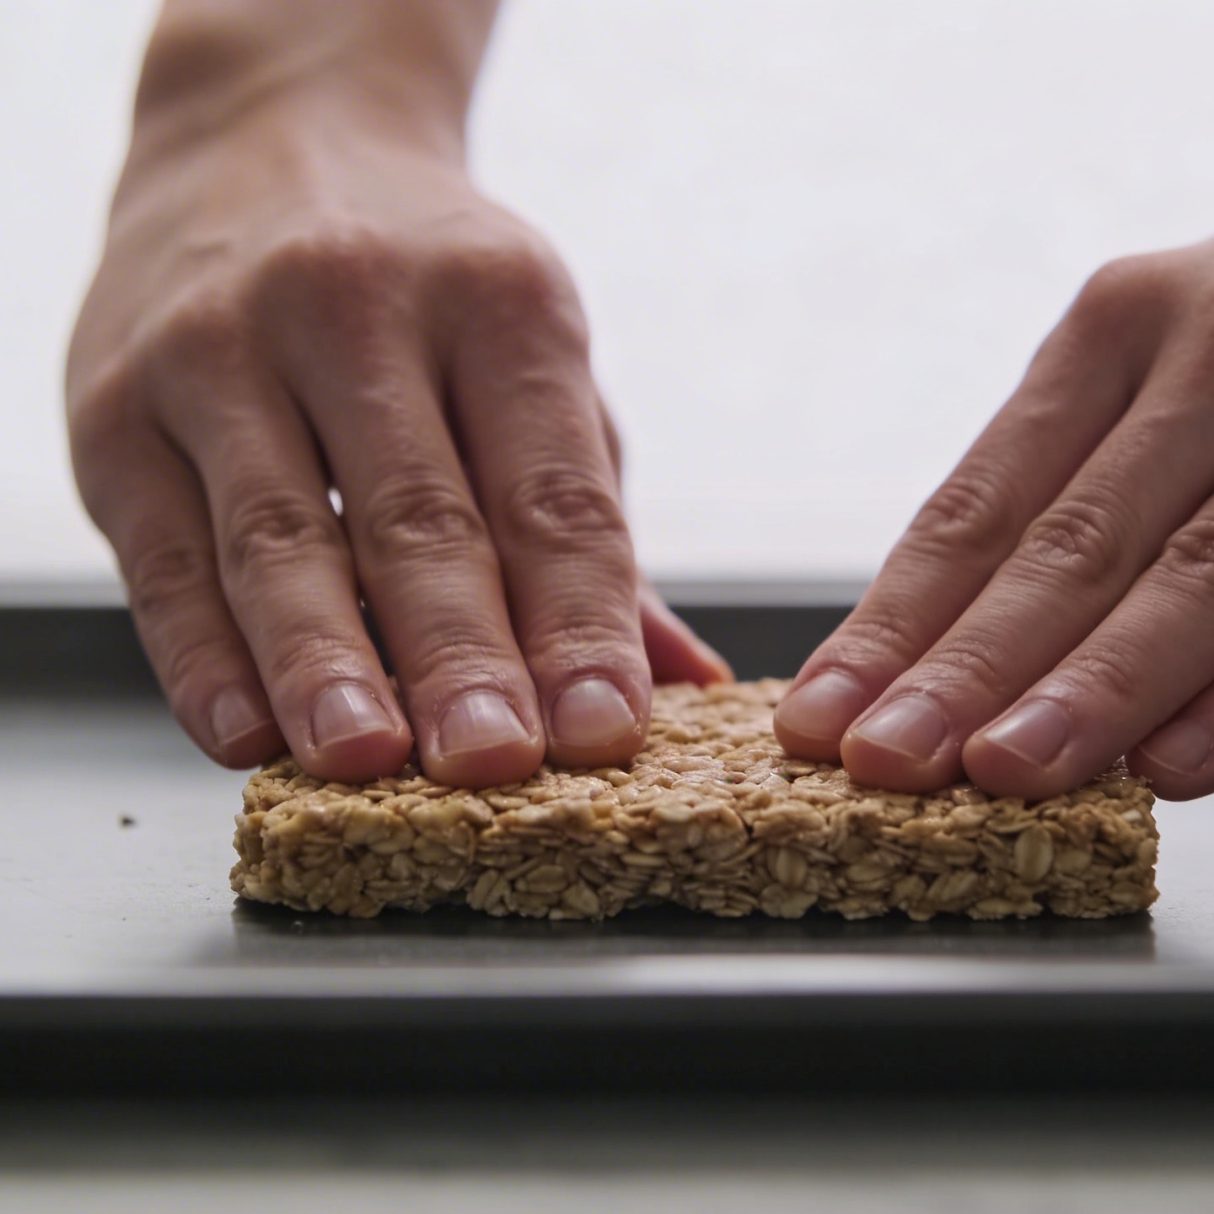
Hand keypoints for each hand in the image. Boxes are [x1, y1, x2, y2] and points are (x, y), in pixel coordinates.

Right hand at [68, 83, 727, 787]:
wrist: (265, 143)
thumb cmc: (430, 294)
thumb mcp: (529, 372)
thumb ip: (587, 534)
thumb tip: (679, 679)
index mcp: (498, 302)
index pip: (552, 495)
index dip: (581, 623)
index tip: (605, 731)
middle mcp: (355, 308)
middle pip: (422, 518)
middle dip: (461, 654)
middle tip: (495, 763)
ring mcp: (221, 349)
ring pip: (283, 538)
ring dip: (326, 665)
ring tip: (368, 760)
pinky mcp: (116, 407)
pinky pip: (165, 554)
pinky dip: (205, 656)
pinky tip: (246, 734)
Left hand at [776, 241, 1213, 800]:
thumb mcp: (1148, 402)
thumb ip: (1059, 514)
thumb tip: (929, 681)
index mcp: (1113, 336)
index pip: (975, 509)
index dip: (893, 624)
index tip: (819, 715)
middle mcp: (1210, 357)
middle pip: (1065, 547)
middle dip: (968, 671)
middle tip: (886, 762)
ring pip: (1187, 577)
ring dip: (1090, 691)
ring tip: (1005, 771)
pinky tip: (1168, 767)